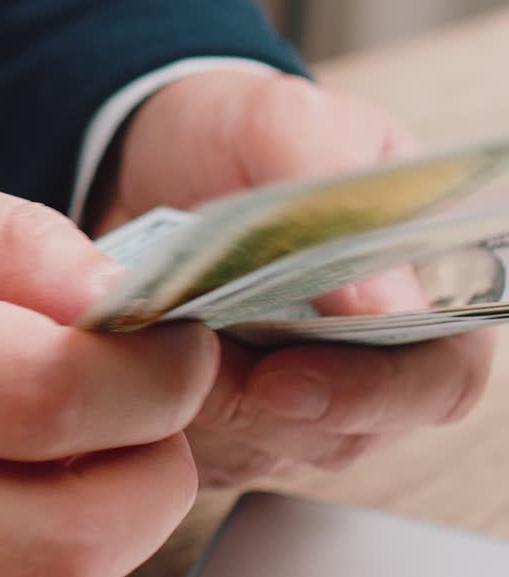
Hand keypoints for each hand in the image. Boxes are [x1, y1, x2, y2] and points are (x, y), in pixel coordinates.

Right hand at [0, 160, 216, 576]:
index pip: (50, 398)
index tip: (177, 344)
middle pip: (68, 539)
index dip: (157, 373)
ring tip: (88, 447)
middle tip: (154, 406)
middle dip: (160, 469)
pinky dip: (43, 571)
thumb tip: (116, 296)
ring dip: (114, 528)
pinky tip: (14, 496)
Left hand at [96, 70, 493, 485]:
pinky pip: (207, 455)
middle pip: (350, 433)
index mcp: (422, 284)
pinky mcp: (235, 425)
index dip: (374, 395)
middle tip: (191, 353)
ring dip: (205, 407)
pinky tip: (134, 357)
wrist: (154, 155)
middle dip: (261, 405)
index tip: (281, 375)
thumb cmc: (241, 134)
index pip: (440, 378)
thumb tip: (387, 307)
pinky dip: (163, 416)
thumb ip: (337, 193)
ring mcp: (305, 400)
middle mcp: (375, 357)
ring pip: (269, 450)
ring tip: (154, 335)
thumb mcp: (286, 121)